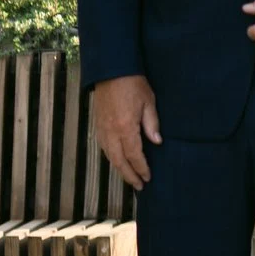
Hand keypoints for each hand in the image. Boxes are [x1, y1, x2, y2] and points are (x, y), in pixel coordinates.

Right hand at [92, 74, 160, 190]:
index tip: (148, 177)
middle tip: (139, 186)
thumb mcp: (148, 101)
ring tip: (129, 177)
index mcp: (125, 127)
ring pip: (109, 156)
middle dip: (129, 175)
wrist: (111, 69)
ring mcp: (102, 129)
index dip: (141, 168)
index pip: (134, 155)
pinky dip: (111, 158)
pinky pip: (103, 147)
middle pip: (119, 161)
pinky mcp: (98, 124)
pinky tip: (117, 160)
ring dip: (119, 168)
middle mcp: (111, 132)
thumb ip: (152, 123)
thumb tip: (156, 142)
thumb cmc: (133, 83)